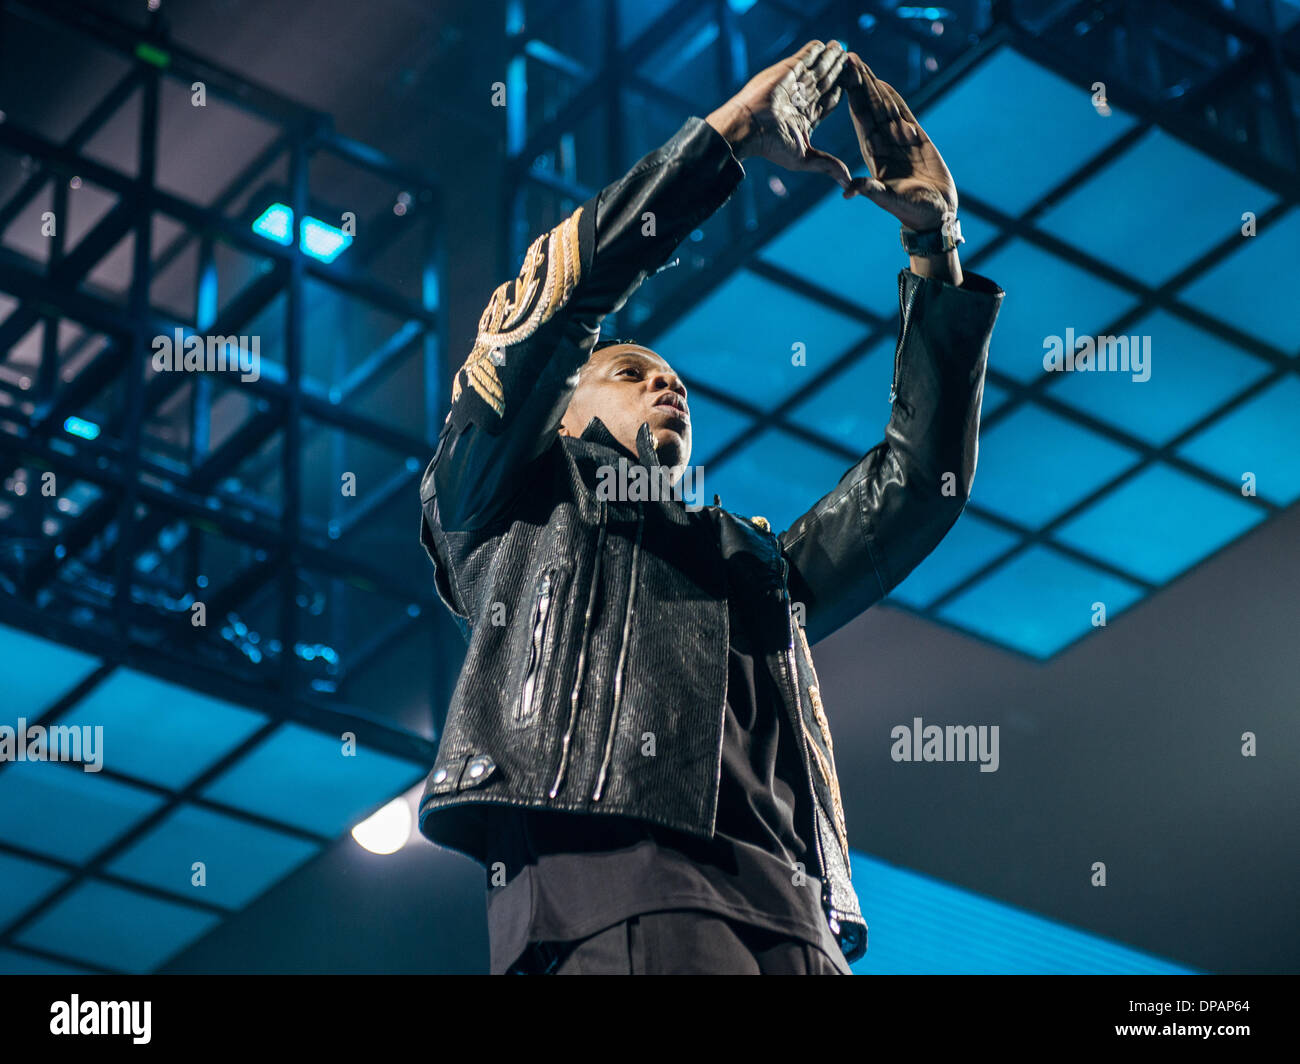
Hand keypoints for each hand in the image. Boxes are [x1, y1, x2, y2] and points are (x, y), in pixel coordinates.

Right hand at [705, 40, 852, 190]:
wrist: (749, 128)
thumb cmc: (772, 147)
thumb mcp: (805, 159)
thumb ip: (828, 165)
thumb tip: (848, 182)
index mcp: (804, 118)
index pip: (827, 103)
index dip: (839, 94)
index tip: (852, 85)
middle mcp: (799, 100)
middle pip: (823, 83)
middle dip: (836, 73)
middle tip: (850, 61)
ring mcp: (793, 84)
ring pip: (816, 69)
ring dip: (829, 59)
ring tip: (840, 49)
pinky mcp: (787, 70)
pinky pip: (804, 57)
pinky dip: (814, 50)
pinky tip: (824, 45)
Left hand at [840, 52, 957, 231]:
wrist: (934, 213)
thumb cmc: (911, 210)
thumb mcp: (888, 199)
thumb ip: (870, 190)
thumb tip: (848, 192)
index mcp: (873, 155)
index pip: (861, 120)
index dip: (852, 98)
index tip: (842, 79)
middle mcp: (882, 144)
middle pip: (869, 107)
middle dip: (859, 84)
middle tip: (848, 59)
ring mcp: (899, 140)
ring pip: (885, 107)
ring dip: (874, 86)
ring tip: (861, 64)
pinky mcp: (917, 140)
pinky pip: (903, 115)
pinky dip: (894, 100)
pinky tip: (884, 85)